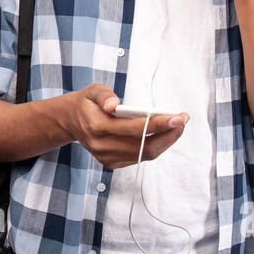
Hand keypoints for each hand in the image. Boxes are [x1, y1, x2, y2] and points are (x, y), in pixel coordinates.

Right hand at [60, 83, 188, 169]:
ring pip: (145, 154)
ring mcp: (107, 157)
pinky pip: (139, 157)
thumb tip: (114, 104)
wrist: (70, 121)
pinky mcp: (112, 162)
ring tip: (177, 125)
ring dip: (165, 141)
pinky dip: (155, 146)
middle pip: (143, 146)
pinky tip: (164, 134)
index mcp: (96, 126)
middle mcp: (102, 146)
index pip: (133, 128)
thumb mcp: (92, 90)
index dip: (158, 123)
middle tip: (183, 120)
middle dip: (168, 134)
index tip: (177, 117)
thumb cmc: (87, 103)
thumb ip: (104, 95)